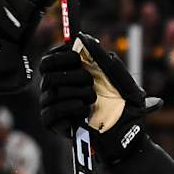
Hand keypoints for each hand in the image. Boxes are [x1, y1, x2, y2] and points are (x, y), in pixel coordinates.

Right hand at [37, 33, 161, 163]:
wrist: (126, 136)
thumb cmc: (122, 106)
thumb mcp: (119, 79)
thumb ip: (104, 58)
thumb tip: (86, 37)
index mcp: (66, 75)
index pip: (48, 60)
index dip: (59, 55)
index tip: (77, 57)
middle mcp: (54, 88)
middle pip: (48, 74)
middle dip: (71, 75)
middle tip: (89, 81)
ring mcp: (51, 106)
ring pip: (51, 92)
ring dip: (75, 92)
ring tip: (92, 98)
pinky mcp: (52, 123)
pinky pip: (50, 112)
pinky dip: (68, 108)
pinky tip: (83, 110)